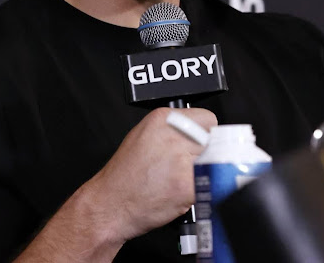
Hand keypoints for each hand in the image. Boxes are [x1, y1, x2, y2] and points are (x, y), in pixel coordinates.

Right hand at [90, 107, 216, 241]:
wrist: (109, 205)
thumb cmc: (125, 176)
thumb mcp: (145, 136)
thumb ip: (175, 130)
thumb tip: (202, 133)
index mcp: (164, 119)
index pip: (207, 119)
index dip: (205, 135)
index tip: (200, 146)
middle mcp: (173, 136)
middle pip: (213, 141)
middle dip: (205, 155)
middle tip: (187, 167)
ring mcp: (180, 160)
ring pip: (213, 164)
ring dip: (203, 174)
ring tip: (179, 180)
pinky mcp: (186, 185)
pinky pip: (208, 186)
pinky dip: (198, 193)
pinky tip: (178, 193)